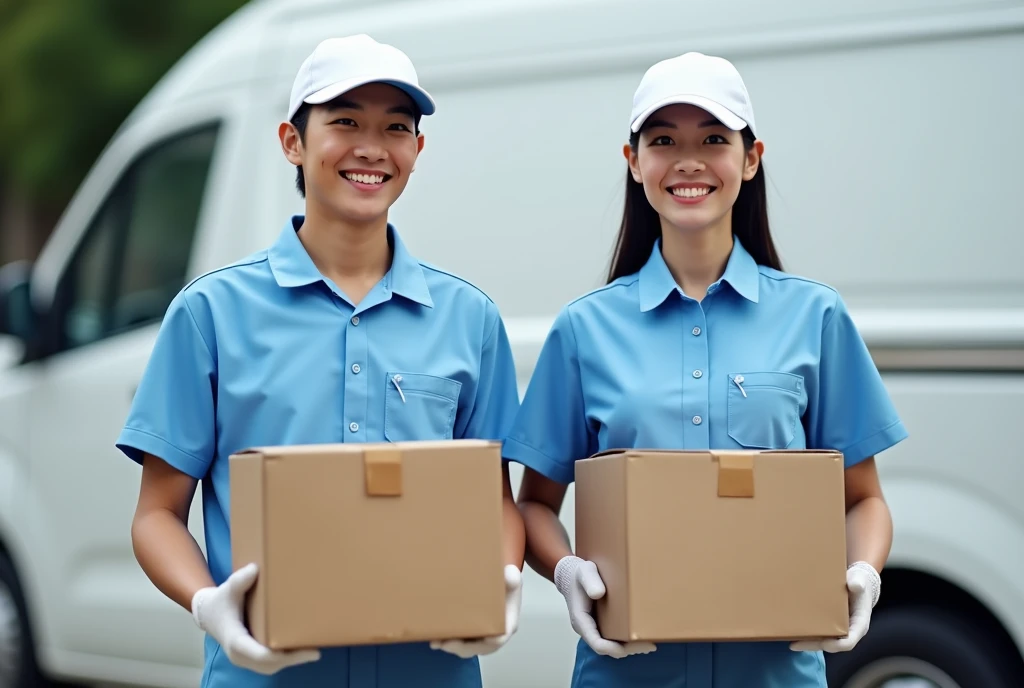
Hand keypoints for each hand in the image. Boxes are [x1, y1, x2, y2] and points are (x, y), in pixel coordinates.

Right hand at [191, 563, 320, 673]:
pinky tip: (299, 650)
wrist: (209, 613)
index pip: (261, 655)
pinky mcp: (249, 656)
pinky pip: (268, 663)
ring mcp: (244, 658)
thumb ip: (239, 580)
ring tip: (311, 651)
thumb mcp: (228, 588)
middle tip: (315, 652)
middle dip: (292, 660)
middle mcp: (240, 655)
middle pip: (269, 665)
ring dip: (290, 661)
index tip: (304, 652)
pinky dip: (283, 659)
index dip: (283, 656)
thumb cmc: (220, 601)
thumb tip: (255, 569)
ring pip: (270, 666)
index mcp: (236, 641)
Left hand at [431, 564, 523, 658]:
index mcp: (506, 624)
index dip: (479, 644)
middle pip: (478, 648)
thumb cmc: (507, 584)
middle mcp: (495, 634)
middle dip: (459, 648)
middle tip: (441, 643)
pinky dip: (449, 642)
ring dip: (451, 647)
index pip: (496, 640)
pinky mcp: (474, 632)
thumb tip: (508, 575)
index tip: (463, 640)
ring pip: (468, 648)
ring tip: (434, 642)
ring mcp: (484, 635)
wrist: (504, 584)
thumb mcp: (512, 578)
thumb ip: (511, 577)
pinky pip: (463, 642)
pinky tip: (435, 636)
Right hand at [554, 555, 655, 658]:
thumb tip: (599, 593)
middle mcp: (587, 629)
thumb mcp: (585, 572)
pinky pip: (612, 638)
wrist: (571, 575)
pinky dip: (626, 640)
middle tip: (650, 645)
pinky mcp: (600, 625)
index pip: (598, 644)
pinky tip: (640, 635)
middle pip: (607, 649)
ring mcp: (593, 628)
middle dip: (628, 649)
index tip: (635, 645)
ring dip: (629, 647)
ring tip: (649, 643)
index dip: (615, 648)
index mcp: (581, 621)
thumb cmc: (579, 573)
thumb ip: (590, 581)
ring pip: (611, 646)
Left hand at [790, 561, 880, 652]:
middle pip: (832, 645)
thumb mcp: (860, 579)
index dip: (836, 645)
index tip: (823, 644)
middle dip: (814, 645)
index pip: (848, 642)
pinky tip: (793, 630)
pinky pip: (820, 632)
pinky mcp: (830, 623)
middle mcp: (848, 630)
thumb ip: (858, 582)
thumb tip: (855, 585)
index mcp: (859, 624)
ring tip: (790, 642)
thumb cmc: (859, 581)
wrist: (855, 580)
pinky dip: (808, 634)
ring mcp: (838, 628)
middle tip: (795, 645)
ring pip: (823, 640)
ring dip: (808, 642)